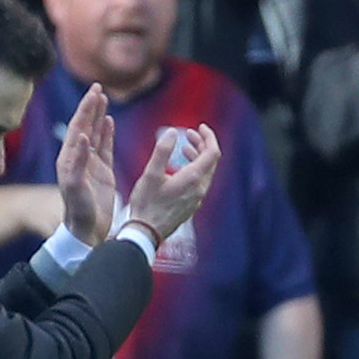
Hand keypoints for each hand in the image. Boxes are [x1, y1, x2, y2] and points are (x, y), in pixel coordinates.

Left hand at [53, 82, 119, 243]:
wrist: (87, 230)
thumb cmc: (78, 210)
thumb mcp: (76, 186)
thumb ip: (78, 161)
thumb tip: (82, 136)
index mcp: (68, 159)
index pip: (77, 128)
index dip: (85, 110)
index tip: (93, 93)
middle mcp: (77, 158)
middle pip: (85, 126)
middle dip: (90, 107)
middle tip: (97, 87)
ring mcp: (90, 164)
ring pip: (95, 133)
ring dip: (98, 116)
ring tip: (103, 98)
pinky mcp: (102, 171)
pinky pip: (104, 146)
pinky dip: (107, 132)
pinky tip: (109, 120)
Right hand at [119, 119, 221, 244]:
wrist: (146, 232)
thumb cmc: (147, 203)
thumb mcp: (151, 173)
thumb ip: (162, 150)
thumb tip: (172, 131)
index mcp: (193, 178)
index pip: (212, 152)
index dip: (209, 137)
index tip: (200, 127)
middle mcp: (200, 189)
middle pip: (211, 161)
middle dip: (202, 144)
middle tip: (188, 134)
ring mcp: (197, 198)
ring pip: (205, 172)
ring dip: (198, 156)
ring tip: (184, 148)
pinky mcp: (192, 205)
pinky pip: (200, 182)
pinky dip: (194, 169)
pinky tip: (180, 168)